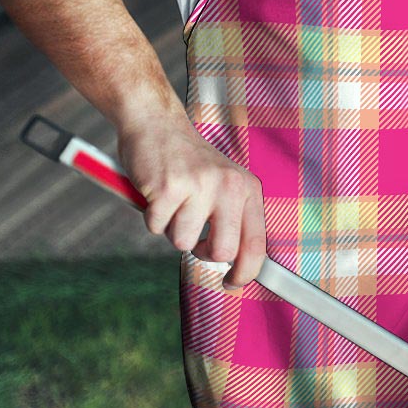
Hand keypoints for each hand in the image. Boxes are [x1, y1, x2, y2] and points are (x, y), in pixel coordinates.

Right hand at [117, 116, 265, 291]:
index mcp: (247, 188)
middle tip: (193, 236)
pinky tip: (156, 193)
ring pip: (183, 242)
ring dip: (172, 229)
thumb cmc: (189, 162)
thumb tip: (238, 266)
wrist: (156, 123)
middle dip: (203, 252)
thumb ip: (233, 219)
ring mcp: (199, 186)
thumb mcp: (224, 184)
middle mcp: (229, 186)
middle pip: (222, 252)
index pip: (256, 243)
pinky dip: (151, 216)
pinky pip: (156, 227)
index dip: (246, 272)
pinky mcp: (168, 187)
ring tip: (173, 201)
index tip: (233, 284)